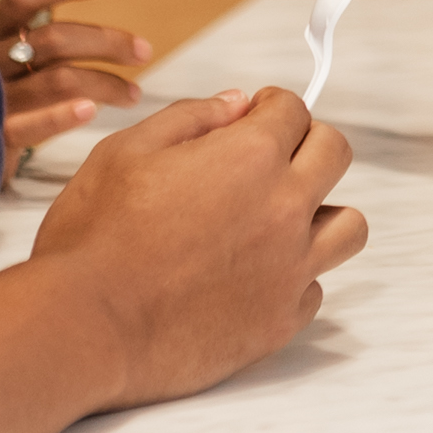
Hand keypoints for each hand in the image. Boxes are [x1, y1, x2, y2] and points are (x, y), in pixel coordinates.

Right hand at [0, 0, 150, 153]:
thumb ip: (36, 42)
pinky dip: (60, 117)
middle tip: (143, 51)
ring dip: (105, 84)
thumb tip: (97, 21)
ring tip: (133, 94)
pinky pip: (29, 128)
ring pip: (57, 80)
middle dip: (106, 42)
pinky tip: (91, 111)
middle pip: (54, 39)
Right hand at [24, 84, 369, 409]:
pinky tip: (253, 275)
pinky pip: (314, 288)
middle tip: (272, 157)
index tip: (257, 115)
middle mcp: (285, 209)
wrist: (84, 328)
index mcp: (250, 157)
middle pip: (335, 154)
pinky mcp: (281, 321)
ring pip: (348, 226)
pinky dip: (293, 276)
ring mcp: (290, 269)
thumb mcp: (125, 152)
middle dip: (307, 143)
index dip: (271, 106)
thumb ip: (191, 118)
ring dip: (320, 213)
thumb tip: (237, 104)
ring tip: (277, 220)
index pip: (294, 110)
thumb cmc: (93, 238)